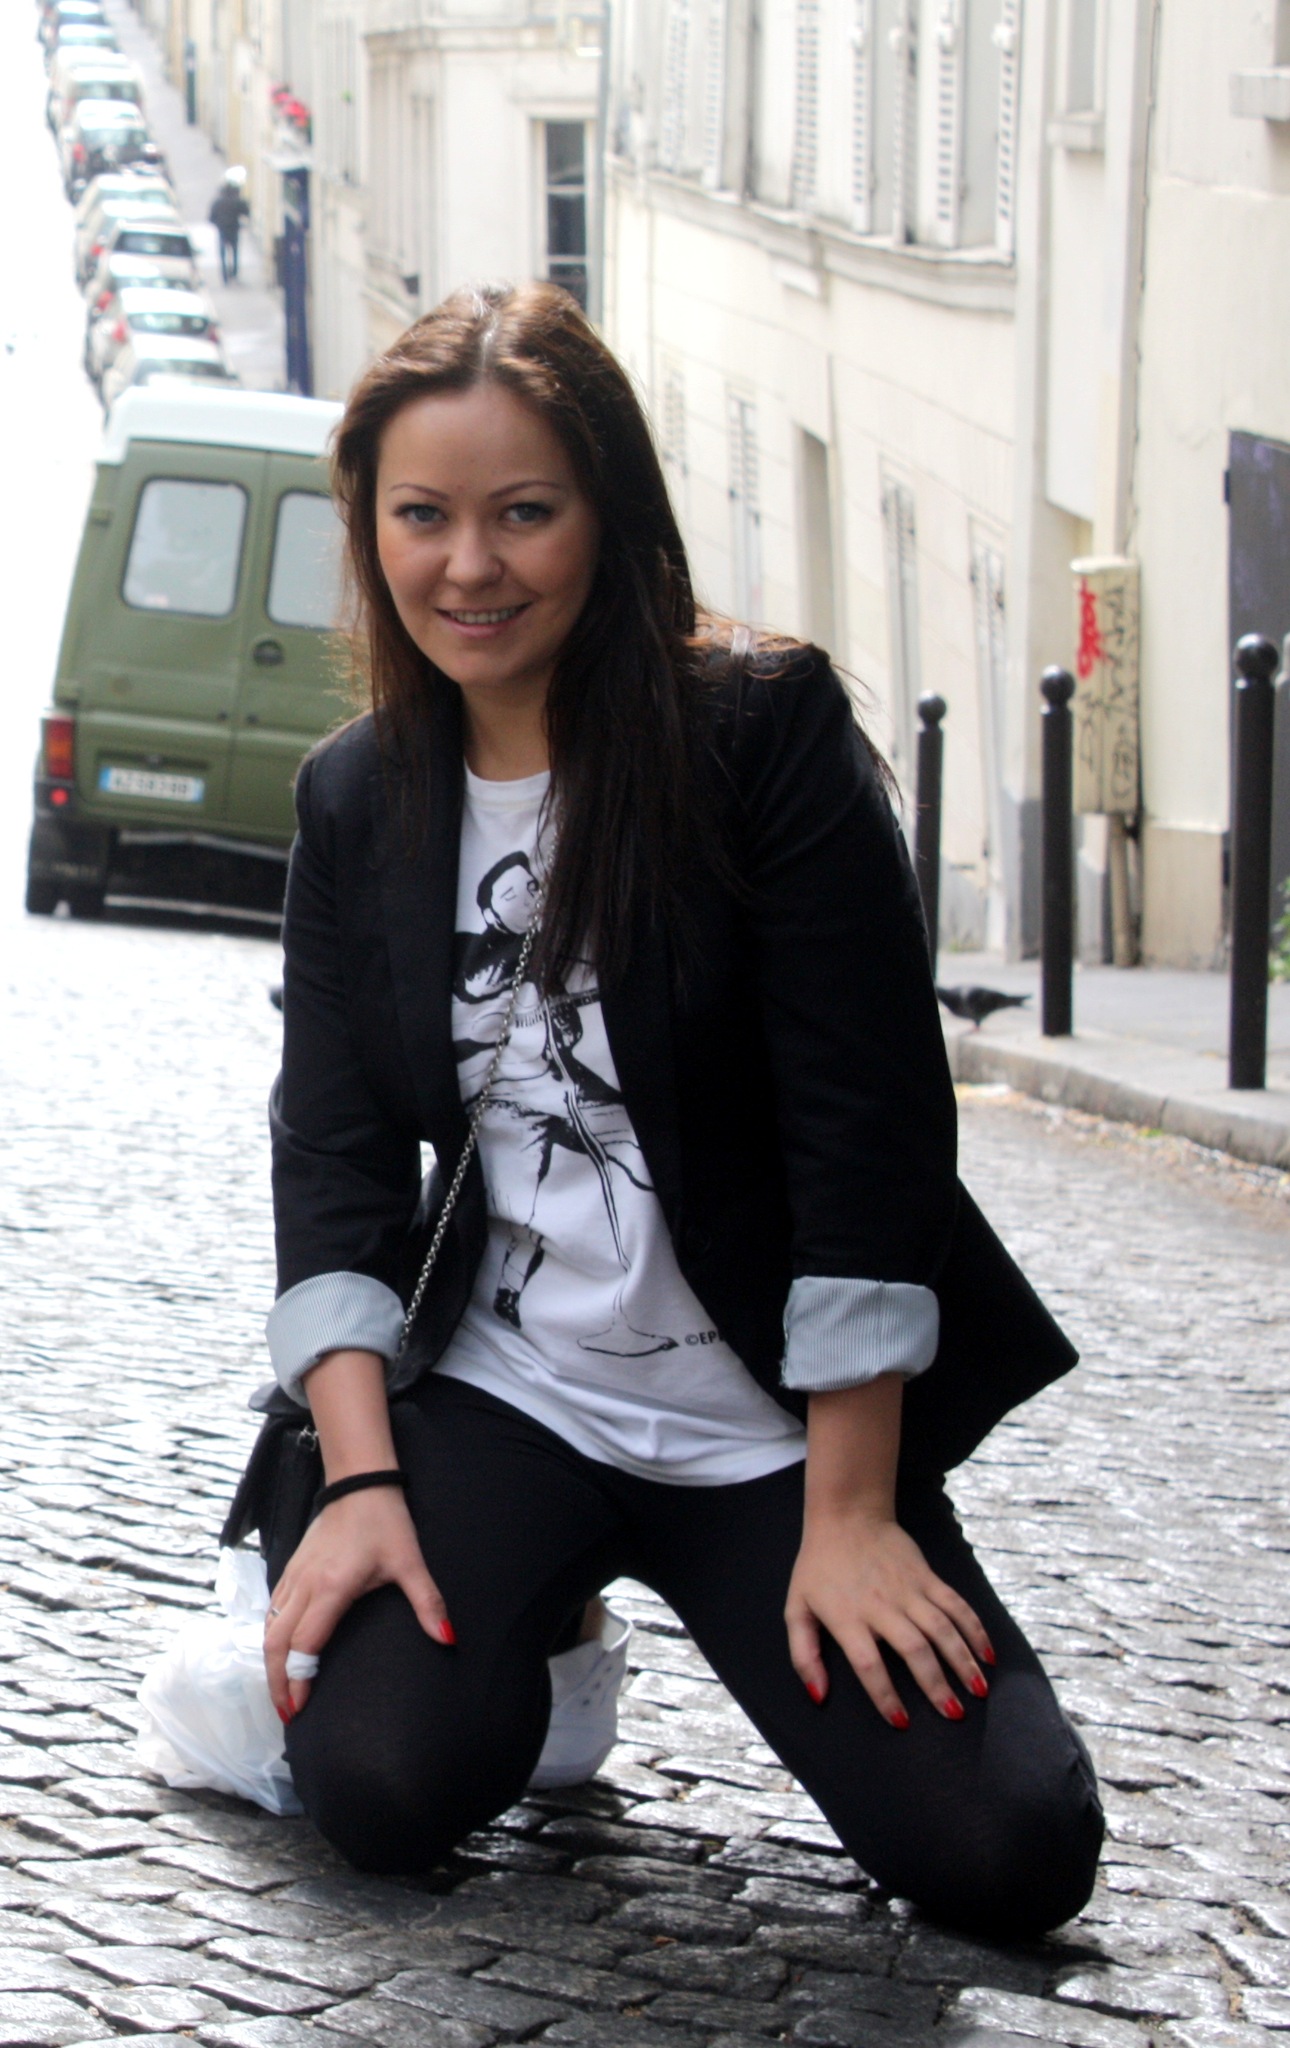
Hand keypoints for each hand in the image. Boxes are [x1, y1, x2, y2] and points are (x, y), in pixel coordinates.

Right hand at [263, 1487, 451, 1722]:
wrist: (359, 1481)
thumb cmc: (384, 1521)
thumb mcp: (410, 1562)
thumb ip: (428, 1603)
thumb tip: (448, 1638)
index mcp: (332, 1588)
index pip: (304, 1644)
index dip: (298, 1679)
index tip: (300, 1708)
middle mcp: (306, 1585)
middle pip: (276, 1643)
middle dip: (277, 1682)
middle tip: (285, 1713)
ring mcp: (294, 1575)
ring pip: (268, 1626)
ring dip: (270, 1662)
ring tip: (280, 1691)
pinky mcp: (291, 1568)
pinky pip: (272, 1609)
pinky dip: (271, 1637)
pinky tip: (279, 1651)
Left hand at [785, 1507, 994, 1726]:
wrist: (847, 1515)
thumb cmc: (819, 1568)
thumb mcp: (796, 1608)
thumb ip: (803, 1655)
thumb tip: (819, 1695)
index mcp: (848, 1617)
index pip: (869, 1664)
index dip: (885, 1695)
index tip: (901, 1722)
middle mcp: (882, 1605)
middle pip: (914, 1650)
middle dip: (936, 1685)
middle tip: (954, 1715)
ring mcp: (909, 1589)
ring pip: (942, 1629)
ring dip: (963, 1661)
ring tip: (978, 1692)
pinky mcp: (928, 1576)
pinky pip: (957, 1605)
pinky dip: (975, 1630)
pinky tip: (988, 1656)